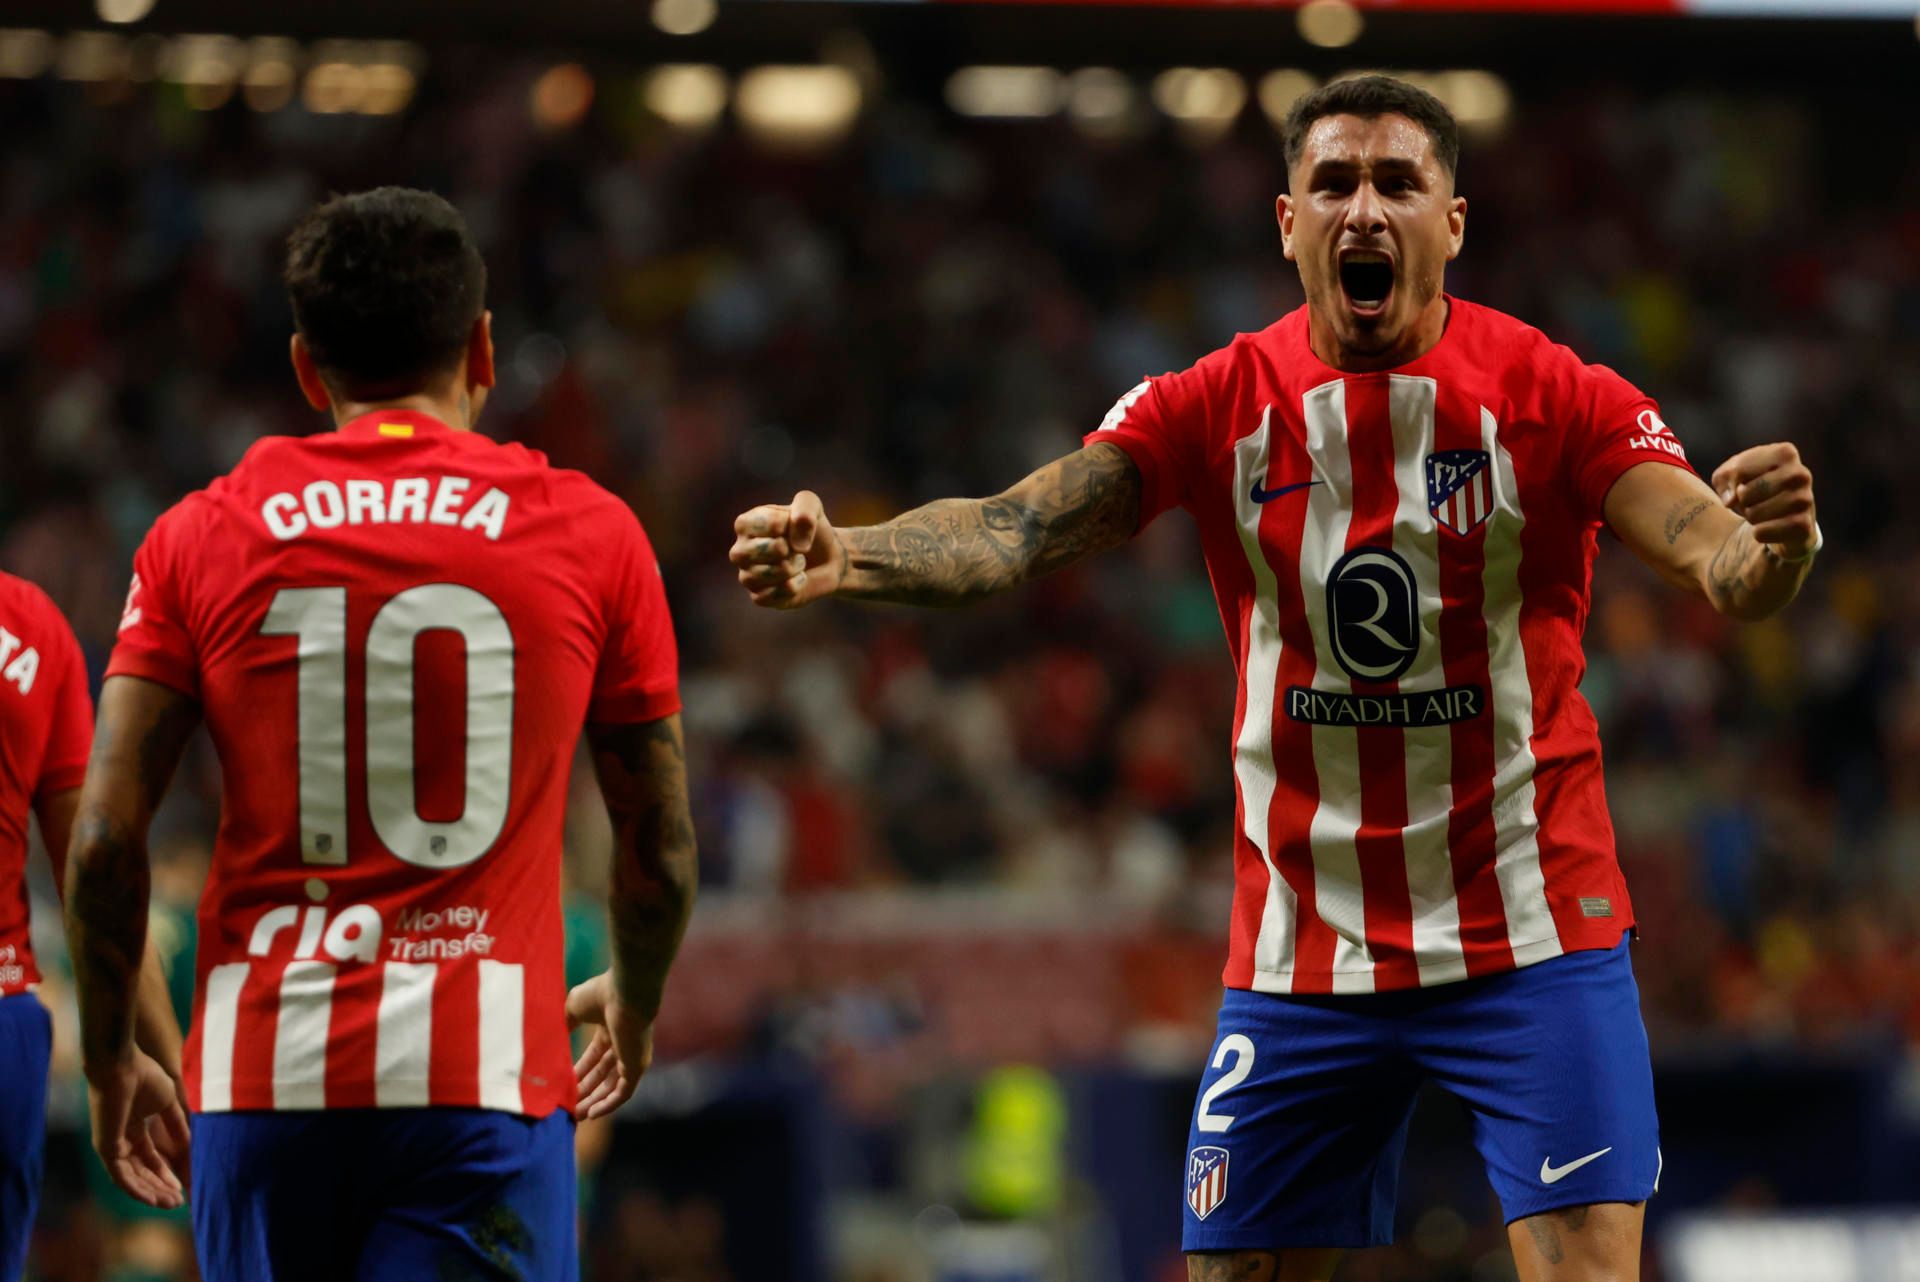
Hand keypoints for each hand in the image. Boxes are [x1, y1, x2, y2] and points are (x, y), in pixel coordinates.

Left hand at [86, 1048, 189, 1208]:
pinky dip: (136, 1188)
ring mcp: (112, 1145)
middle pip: (142, 1172)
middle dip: (161, 1186)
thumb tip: (191, 1146)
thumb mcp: (168, 1105)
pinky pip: (121, 1176)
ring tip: (170, 1203)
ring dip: (151, 1191)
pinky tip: (152, 1198)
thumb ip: (178, 1126)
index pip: (151, 1158)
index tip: (183, 1185)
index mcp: (135, 1128)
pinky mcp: (106, 1147)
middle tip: (179, 1202)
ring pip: (132, 1178)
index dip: (166, 1172)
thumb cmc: (145, 1077)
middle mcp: (122, 1140)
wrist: (122, 1066)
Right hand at [565, 971, 655, 1120]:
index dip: (578, 1072)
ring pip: (612, 1086)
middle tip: (566, 1107)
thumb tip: (552, 1040)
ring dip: (594, 1102)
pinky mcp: (638, 1066)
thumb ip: (564, 1024)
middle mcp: (623, 1044)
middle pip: (602, 1074)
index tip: (562, 1085)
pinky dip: (609, 1104)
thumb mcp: (573, 1008)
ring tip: (574, 1117)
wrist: (627, 992)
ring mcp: (632, 1056)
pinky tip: (592, 1114)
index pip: (594, 1057)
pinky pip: (623, 1092)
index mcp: (610, 1028)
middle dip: (584, 1091)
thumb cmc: (601, 995)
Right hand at [730, 490, 842, 608]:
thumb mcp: (811, 505)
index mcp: (745, 524)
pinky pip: (772, 596)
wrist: (828, 560)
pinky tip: (798, 580)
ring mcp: (747, 576)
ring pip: (768, 575)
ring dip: (794, 568)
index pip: (765, 524)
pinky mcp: (759, 597)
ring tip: (799, 562)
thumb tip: (796, 545)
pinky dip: (794, 587)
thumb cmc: (812, 530)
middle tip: (796, 548)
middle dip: (790, 549)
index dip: (788, 526)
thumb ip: (804, 508)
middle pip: (763, 550)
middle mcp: (739, 551)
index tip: (794, 526)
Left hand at [1712, 443, 1815, 557]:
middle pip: (1745, 493)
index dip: (1731, 483)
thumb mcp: (1731, 475)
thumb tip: (1731, 500)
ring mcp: (1805, 499)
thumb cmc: (1754, 488)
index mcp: (1785, 453)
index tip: (1743, 484)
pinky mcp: (1804, 525)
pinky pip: (1761, 533)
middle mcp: (1800, 473)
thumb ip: (1724, 478)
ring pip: (1753, 514)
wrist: (1786, 515)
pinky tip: (1770, 526)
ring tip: (1763, 512)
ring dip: (1750, 517)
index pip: (1737, 471)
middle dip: (1741, 501)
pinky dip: (1758, 533)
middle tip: (1754, 501)